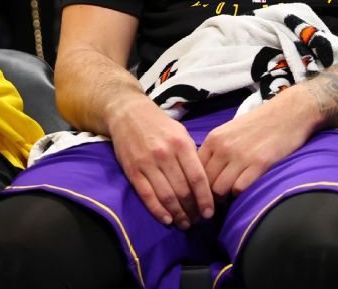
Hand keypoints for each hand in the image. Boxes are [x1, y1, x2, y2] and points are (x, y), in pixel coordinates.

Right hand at [109, 97, 213, 228]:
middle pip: (183, 190)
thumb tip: (205, 181)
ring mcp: (147, 164)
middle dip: (192, 209)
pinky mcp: (132, 171)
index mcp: (181, 144)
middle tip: (197, 220)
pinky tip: (167, 219)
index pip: (197, 177)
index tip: (209, 212)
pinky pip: (147, 195)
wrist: (128, 114)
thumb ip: (192, 155)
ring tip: (185, 223)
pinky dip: (157, 210)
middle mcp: (165, 154)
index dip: (205, 198)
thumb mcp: (181, 133)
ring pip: (166, 196)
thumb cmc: (159, 125)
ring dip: (177, 214)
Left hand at [199, 89, 317, 196]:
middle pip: (204, 182)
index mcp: (214, 138)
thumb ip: (217, 149)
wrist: (290, 112)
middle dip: (208, 196)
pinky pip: (239, 189)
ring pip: (219, 189)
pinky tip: (245, 190)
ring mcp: (240, 155)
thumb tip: (204, 173)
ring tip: (230, 199)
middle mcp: (223, 147)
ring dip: (223, 198)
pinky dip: (240, 195)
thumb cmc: (261, 123)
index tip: (202, 195)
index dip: (196, 185)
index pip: (194, 169)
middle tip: (215, 203)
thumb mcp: (231, 131)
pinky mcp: (259, 163)